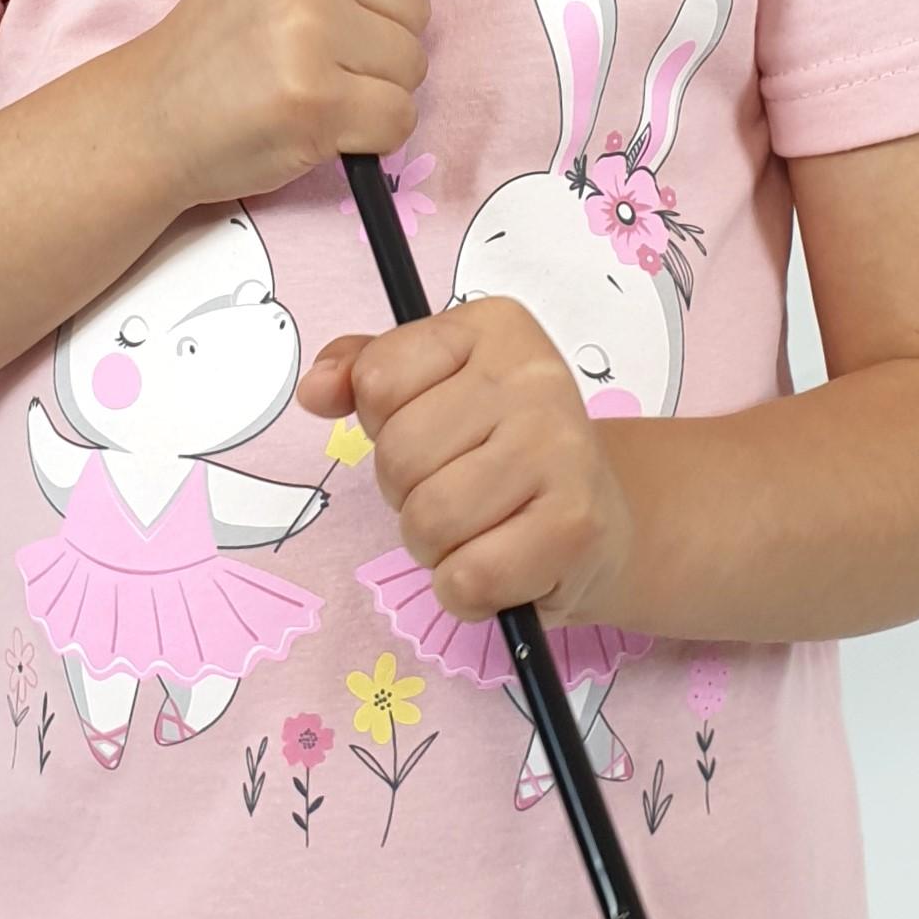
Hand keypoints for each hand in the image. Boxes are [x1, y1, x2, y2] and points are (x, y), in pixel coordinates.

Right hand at [136, 0, 437, 211]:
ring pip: (413, 66)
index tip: (318, 14)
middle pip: (416, 9)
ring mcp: (308, 31)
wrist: (152, 115)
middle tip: (309, 60)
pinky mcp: (315, 98)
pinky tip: (317, 125)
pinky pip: (398, 119)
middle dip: (378, 47)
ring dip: (374, 93)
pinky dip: (369, 137)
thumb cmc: (221, 43)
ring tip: (309, 90)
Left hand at [296, 299, 635, 629]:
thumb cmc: (503, 451)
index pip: (377, 379)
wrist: (603, 518)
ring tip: (479, 529)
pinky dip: (466, 591)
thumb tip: (315, 389)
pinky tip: (501, 567)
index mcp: (495, 327)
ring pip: (428, 520)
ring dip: (436, 547)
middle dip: (408, 493)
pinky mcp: (575, 524)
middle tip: (459, 490)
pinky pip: (467, 577)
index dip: (383, 423)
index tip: (432, 430)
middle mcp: (536, 376)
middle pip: (398, 455)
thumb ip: (365, 372)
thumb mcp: (434, 389)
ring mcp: (562, 448)